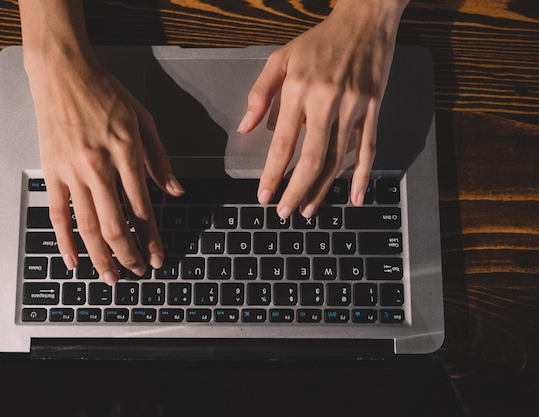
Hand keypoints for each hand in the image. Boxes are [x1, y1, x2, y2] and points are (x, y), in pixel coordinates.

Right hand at [26, 53, 183, 285]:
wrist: (63, 73)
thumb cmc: (105, 93)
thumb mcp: (143, 120)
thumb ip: (159, 159)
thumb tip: (176, 192)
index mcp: (125, 152)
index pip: (141, 207)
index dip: (151, 237)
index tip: (157, 256)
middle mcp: (98, 166)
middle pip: (114, 224)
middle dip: (128, 254)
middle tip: (138, 271)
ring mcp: (71, 171)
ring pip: (86, 225)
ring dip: (100, 256)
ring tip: (111, 277)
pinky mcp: (51, 172)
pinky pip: (56, 213)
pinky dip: (64, 240)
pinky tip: (73, 261)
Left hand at [238, 0, 408, 216]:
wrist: (363, 21)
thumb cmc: (318, 41)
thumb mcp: (281, 58)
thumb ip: (260, 93)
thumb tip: (245, 128)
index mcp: (299, 90)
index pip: (283, 143)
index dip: (273, 174)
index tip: (264, 195)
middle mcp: (326, 101)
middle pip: (311, 158)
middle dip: (296, 191)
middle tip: (285, 212)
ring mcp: (353, 106)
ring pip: (338, 159)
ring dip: (323, 189)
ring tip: (310, 209)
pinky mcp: (372, 109)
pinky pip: (368, 148)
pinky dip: (361, 176)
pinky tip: (354, 197)